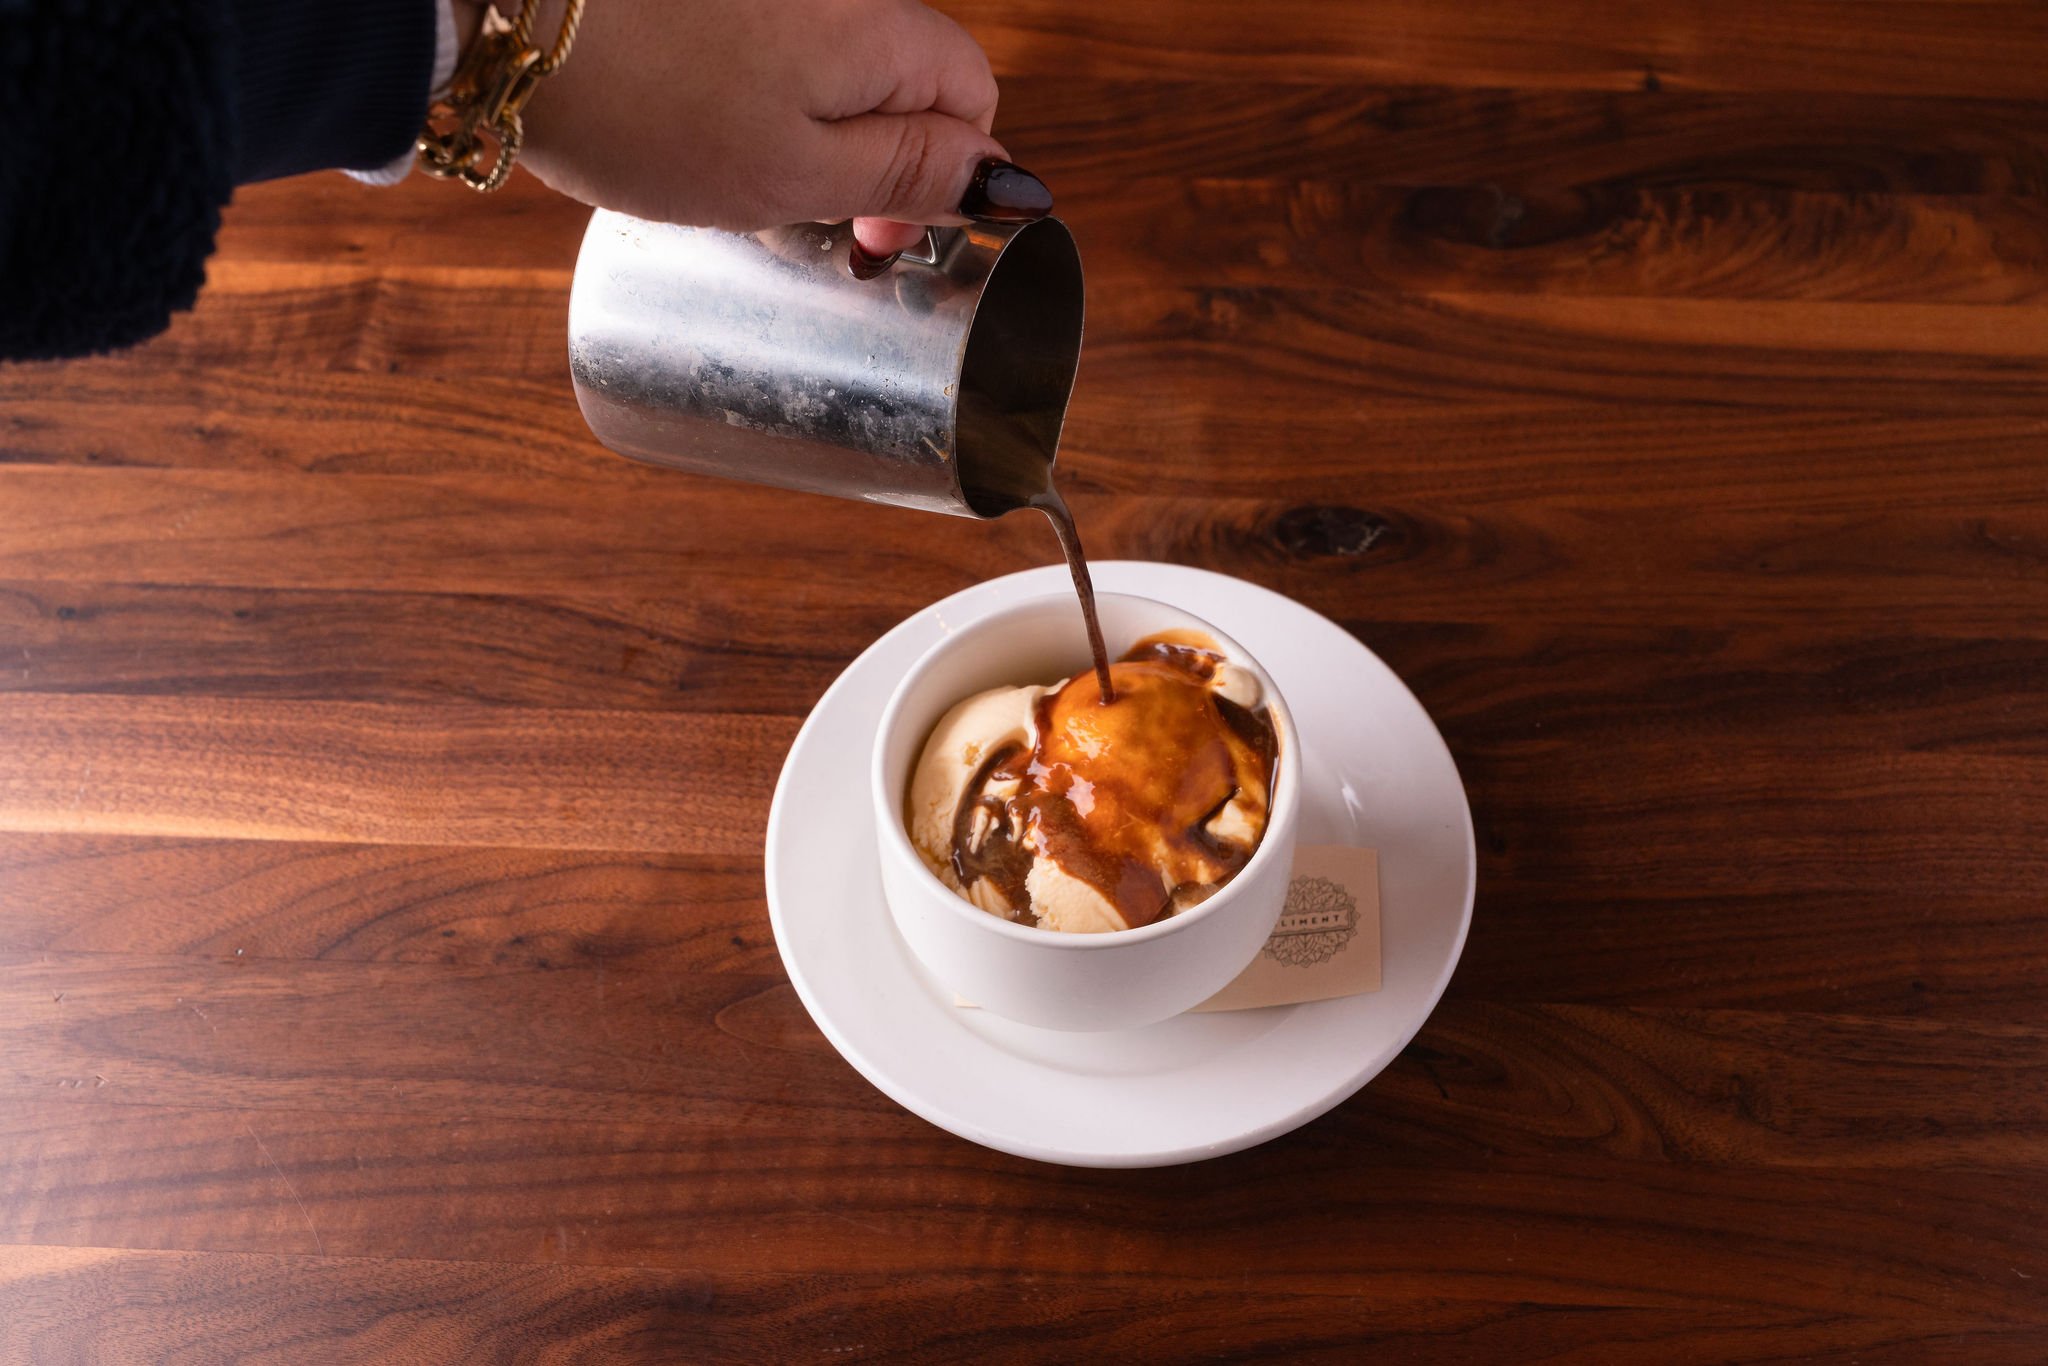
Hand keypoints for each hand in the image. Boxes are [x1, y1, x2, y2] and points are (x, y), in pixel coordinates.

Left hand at [478, 0, 1049, 255]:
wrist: (509, 23)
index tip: (874, 237)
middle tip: (804, 222)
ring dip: (811, 137)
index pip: (975, 100)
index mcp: (883, 35)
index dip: (945, 181)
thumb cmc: (647, 106)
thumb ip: (908, 173)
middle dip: (874, 162)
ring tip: (737, 181)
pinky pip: (774, 57)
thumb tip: (1006, 181)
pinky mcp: (720, 3)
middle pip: (908, 86)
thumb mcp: (795, 173)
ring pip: (839, 76)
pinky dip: (755, 104)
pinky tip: (699, 137)